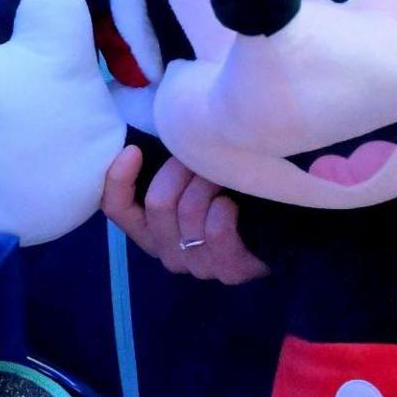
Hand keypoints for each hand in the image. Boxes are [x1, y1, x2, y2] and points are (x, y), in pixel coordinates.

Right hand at [99, 146, 268, 283]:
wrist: (279, 229)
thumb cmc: (230, 192)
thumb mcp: (191, 175)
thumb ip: (169, 161)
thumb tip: (161, 125)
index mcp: (151, 230)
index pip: (117, 209)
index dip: (117, 180)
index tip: (134, 151)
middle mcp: (168, 252)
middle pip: (158, 203)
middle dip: (182, 169)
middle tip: (204, 154)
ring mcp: (197, 265)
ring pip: (188, 211)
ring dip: (209, 183)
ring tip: (224, 175)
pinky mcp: (227, 271)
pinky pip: (215, 231)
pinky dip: (225, 208)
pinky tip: (234, 203)